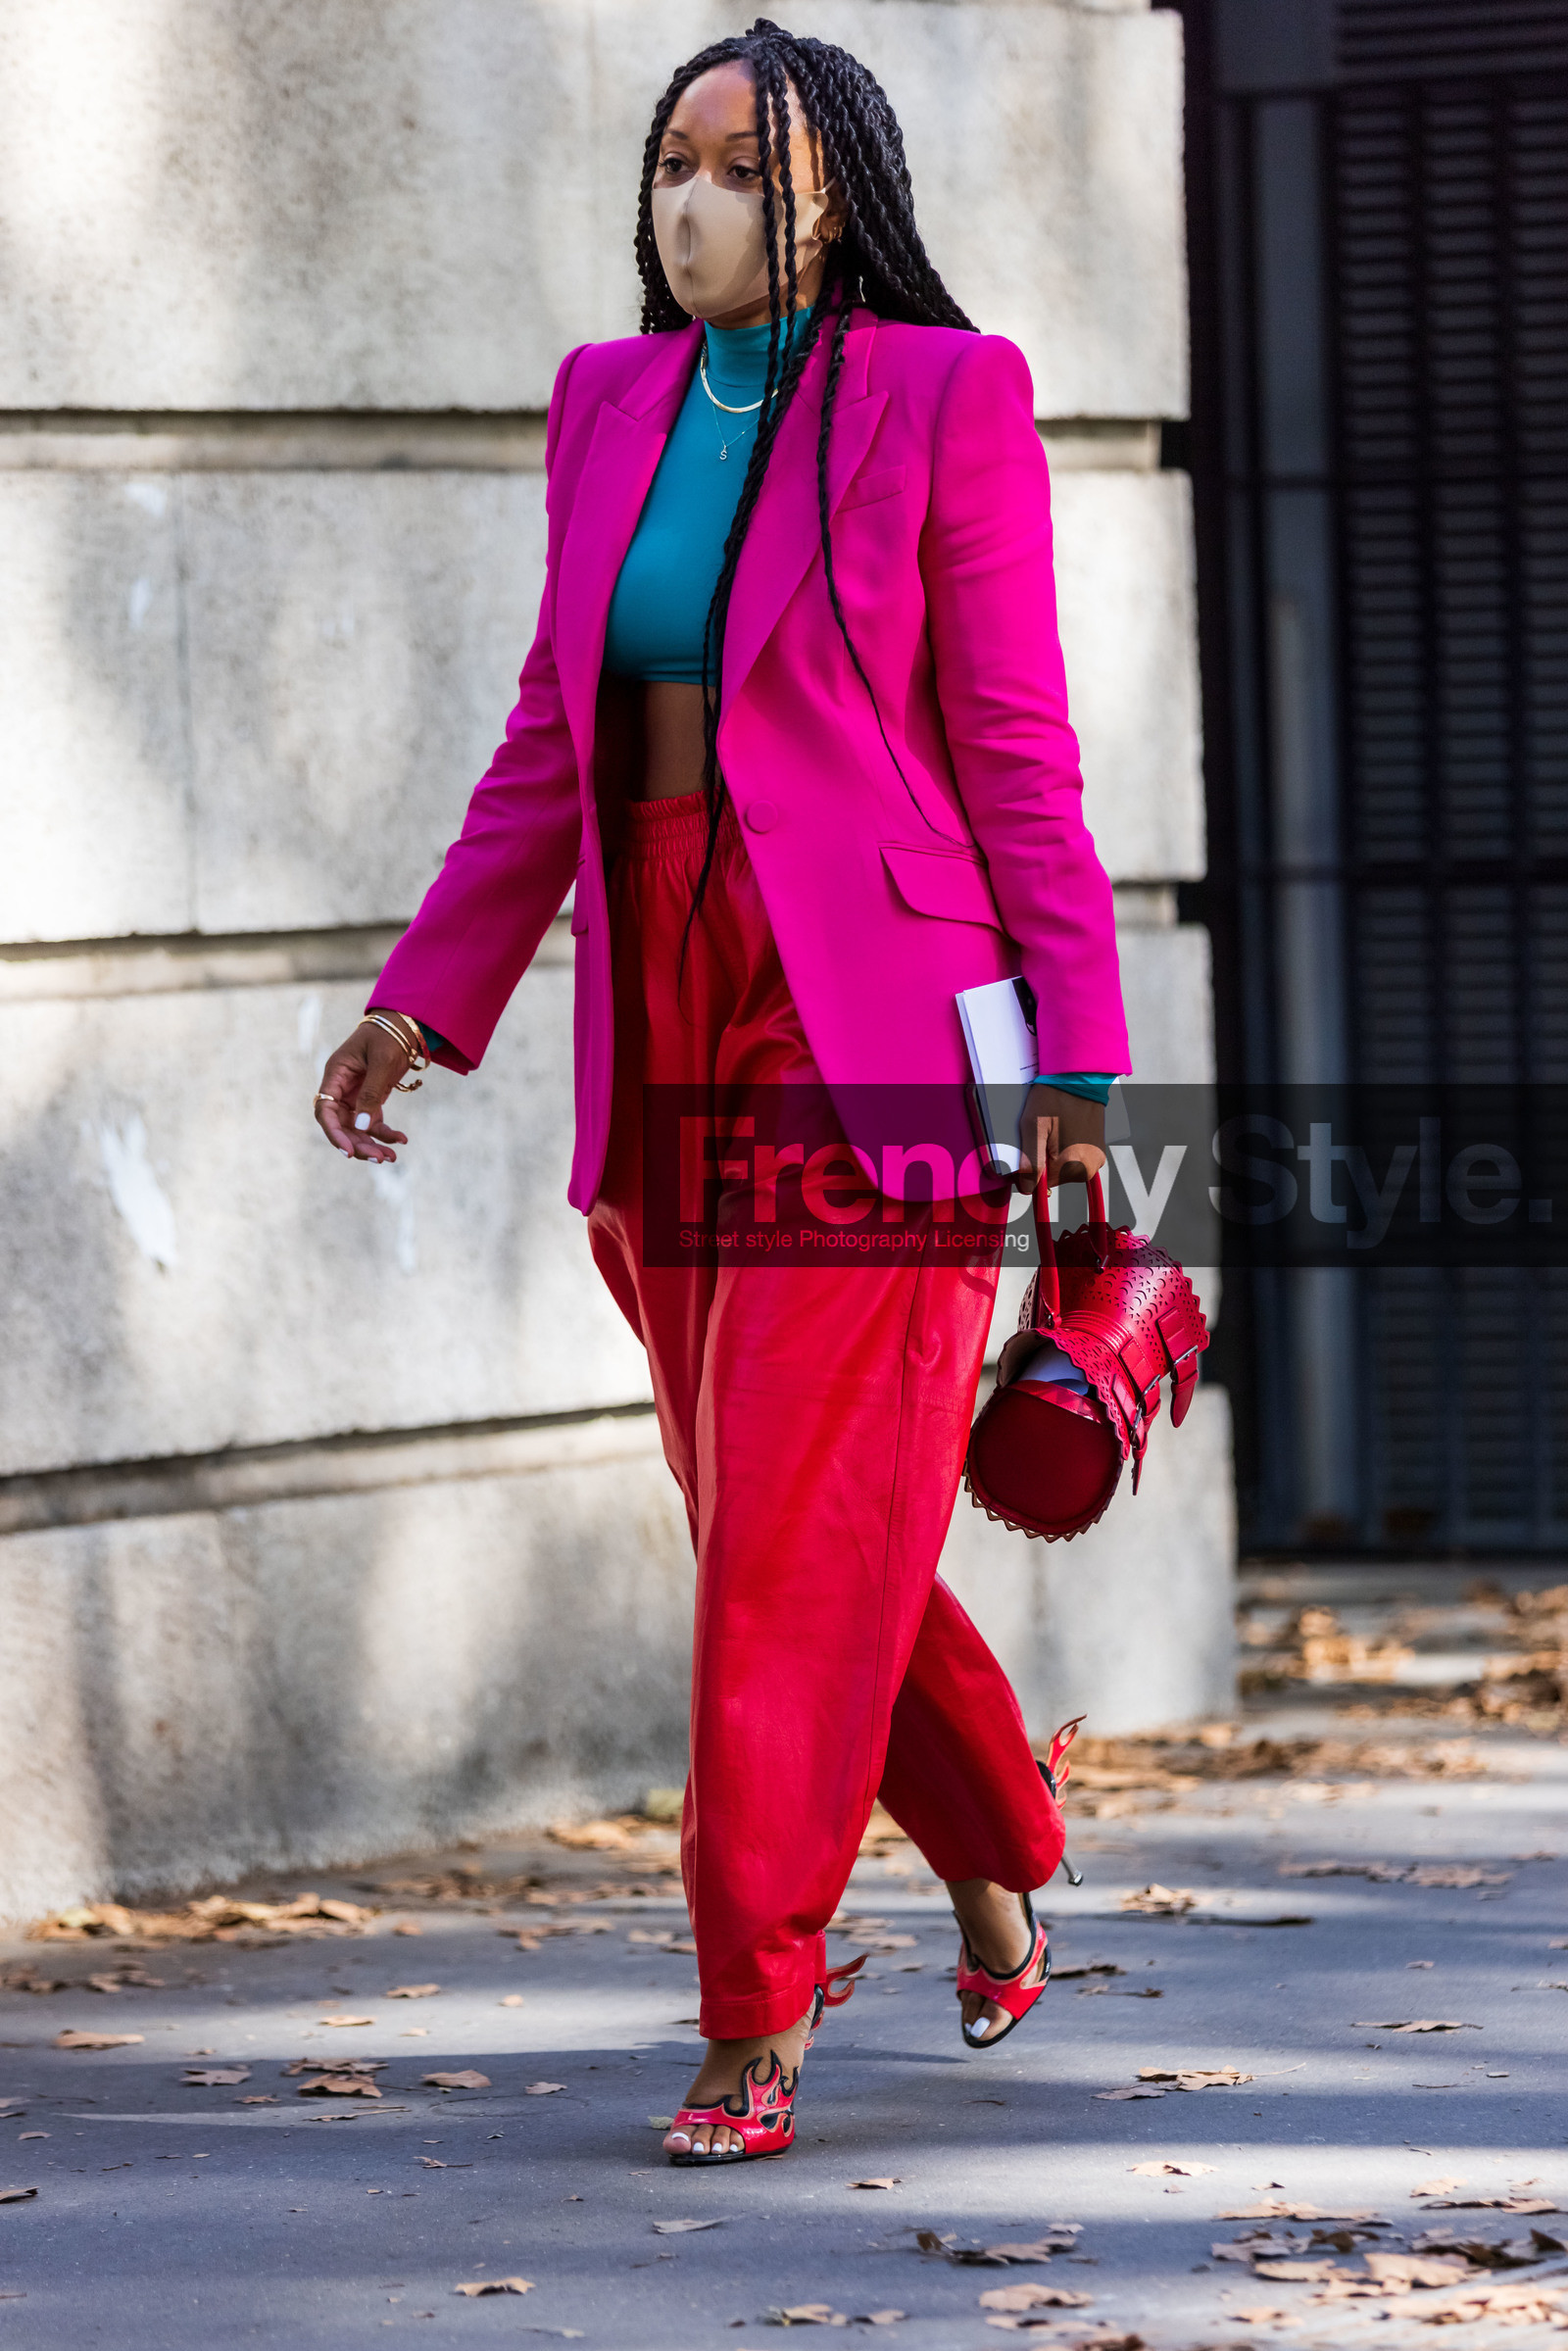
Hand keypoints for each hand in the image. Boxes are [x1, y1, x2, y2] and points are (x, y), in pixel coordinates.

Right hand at [313, 1021, 411, 1164]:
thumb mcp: (382, 1063)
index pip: (325, 1110)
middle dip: (358, 1144)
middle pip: (342, 1125)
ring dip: (372, 1144)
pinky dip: (385, 1133)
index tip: (349, 1151)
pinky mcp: (370, 1099)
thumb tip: (361, 1127)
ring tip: (391, 1158)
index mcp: (335, 1075)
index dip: (334, 1133)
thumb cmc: (389, 1036)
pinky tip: (401, 1140)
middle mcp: (341, 1088)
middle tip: (379, 1159)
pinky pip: (373, 1122)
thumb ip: (371, 1094)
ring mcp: (354, 1095)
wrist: (403, 1024)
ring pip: (357, 1128)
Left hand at [1016, 1083, 1106, 1195]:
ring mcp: (1096, 1160)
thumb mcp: (1033, 1127)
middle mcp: (1088, 1169)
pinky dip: (1067, 1150)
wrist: (1081, 1077)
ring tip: (1055, 1130)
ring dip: (1055, 1155)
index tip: (1028, 1147)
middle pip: (1053, 1177)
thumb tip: (1026, 1189)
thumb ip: (1030, 1162)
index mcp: (1071, 1167)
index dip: (1029, 1168)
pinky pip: (1076, 1160)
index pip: (1039, 1184)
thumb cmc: (1054, 1097)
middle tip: (1043, 1134)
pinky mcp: (1098, 1151)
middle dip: (1044, 1160)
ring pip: (1064, 1169)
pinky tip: (1064, 1131)